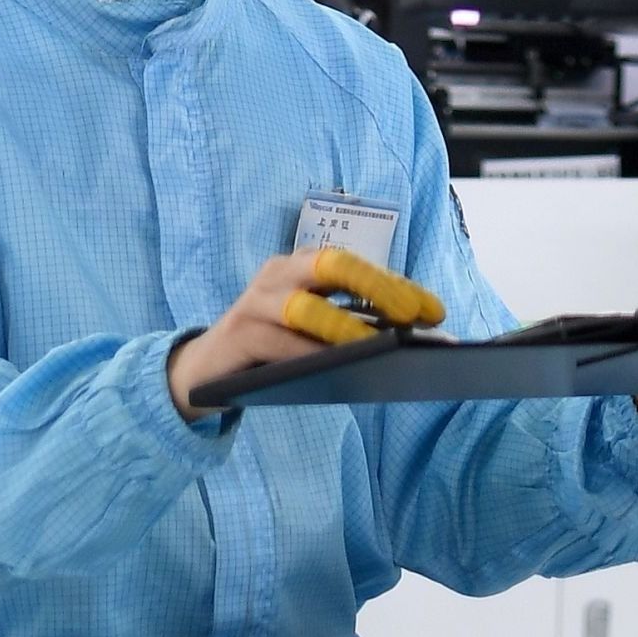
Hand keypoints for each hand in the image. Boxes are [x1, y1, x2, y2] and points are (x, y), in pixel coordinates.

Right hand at [168, 247, 443, 418]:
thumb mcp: (310, 331)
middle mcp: (280, 272)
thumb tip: (410, 341)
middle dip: (376, 287)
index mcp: (303, 265)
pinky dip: (306, 354)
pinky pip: (277, 343)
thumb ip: (347, 327)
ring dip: (343, 325)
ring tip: (377, 345)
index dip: (398, 285)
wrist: (202, 371)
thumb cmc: (270, 348)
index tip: (435, 311)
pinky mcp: (238, 334)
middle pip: (333, 265)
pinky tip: (331, 366)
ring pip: (305, 305)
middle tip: (410, 315)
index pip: (357, 265)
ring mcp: (256, 301)